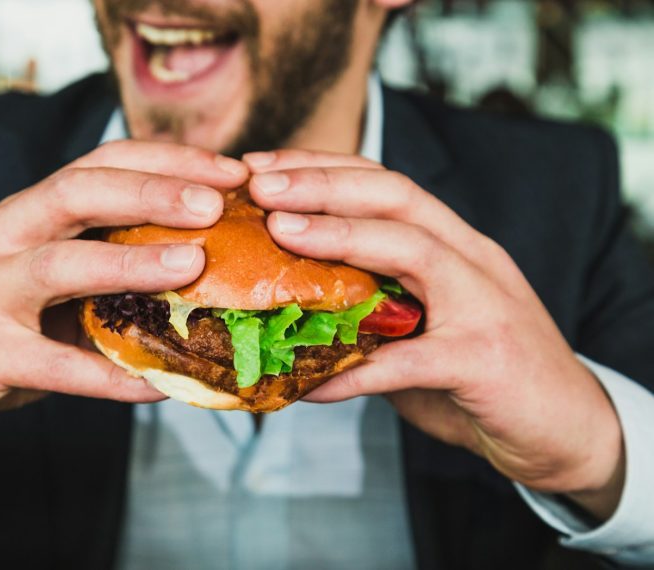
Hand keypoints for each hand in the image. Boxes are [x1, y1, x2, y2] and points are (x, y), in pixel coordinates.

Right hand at [0, 141, 248, 450]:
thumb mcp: (24, 284)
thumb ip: (86, 274)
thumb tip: (182, 279)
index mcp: (16, 217)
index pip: (94, 165)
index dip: (163, 162)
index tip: (225, 171)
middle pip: (76, 191)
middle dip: (152, 189)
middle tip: (218, 200)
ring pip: (58, 264)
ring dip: (131, 261)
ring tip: (193, 263)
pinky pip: (54, 366)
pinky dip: (110, 376)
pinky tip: (159, 386)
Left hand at [244, 149, 623, 519]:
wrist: (566, 429)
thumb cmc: (483, 374)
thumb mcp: (425, 325)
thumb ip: (373, 309)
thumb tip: (289, 307)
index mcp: (454, 244)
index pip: (385, 183)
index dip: (322, 167)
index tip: (262, 168)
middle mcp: (472, 259)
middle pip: (396, 195)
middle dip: (323, 182)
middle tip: (258, 184)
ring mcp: (485, 304)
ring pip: (412, 248)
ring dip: (340, 235)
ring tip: (279, 232)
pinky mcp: (485, 360)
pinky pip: (407, 360)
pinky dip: (354, 369)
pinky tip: (307, 383)